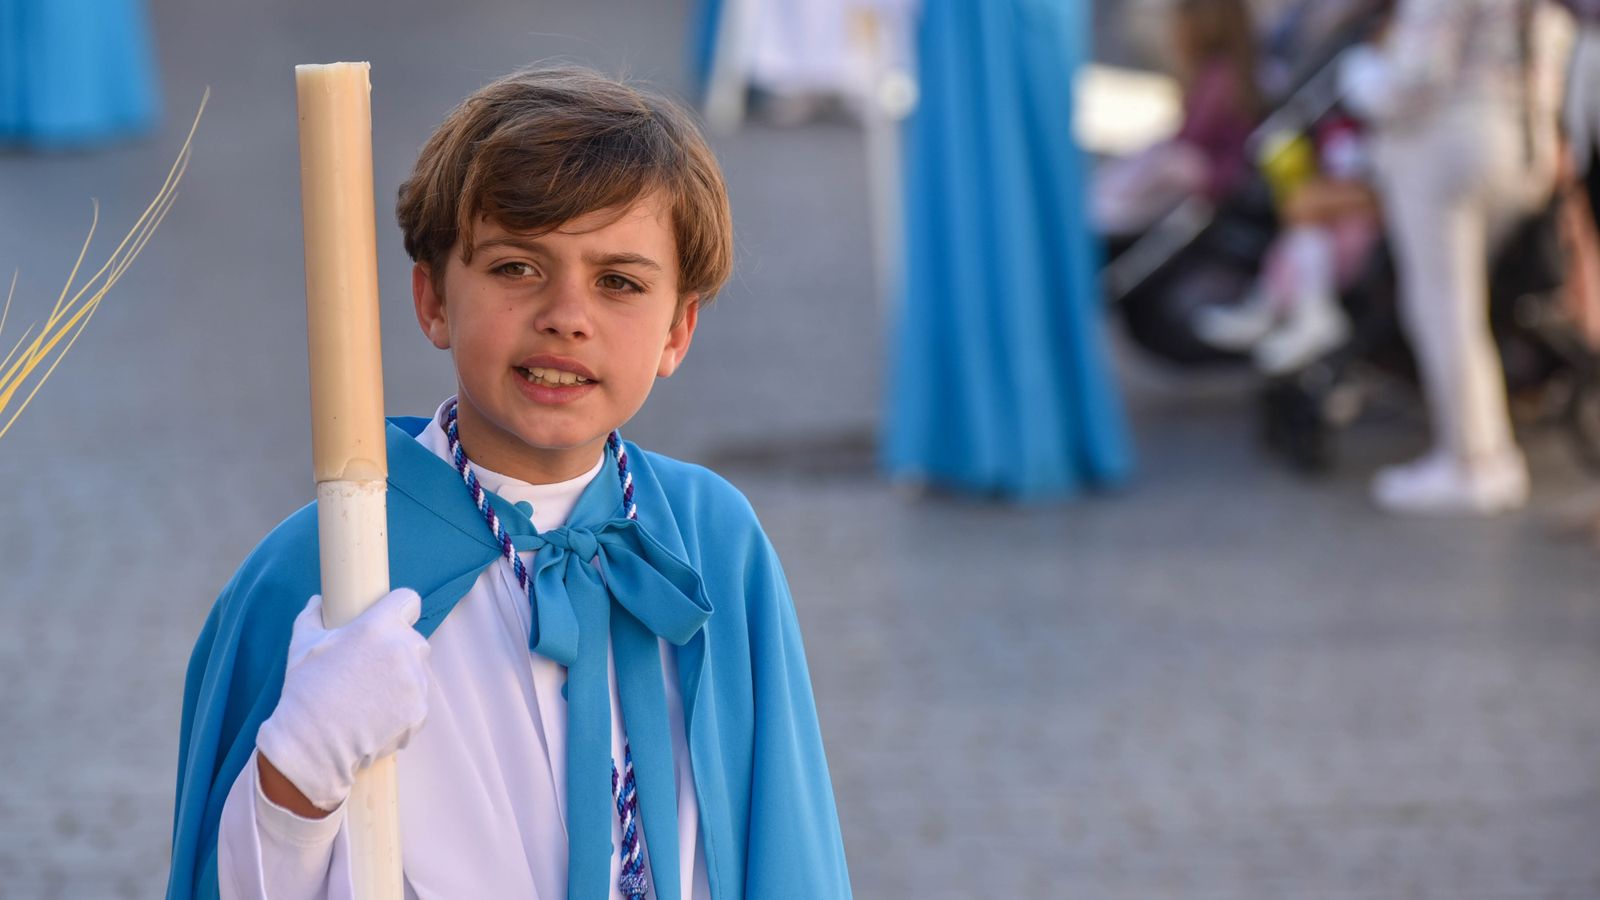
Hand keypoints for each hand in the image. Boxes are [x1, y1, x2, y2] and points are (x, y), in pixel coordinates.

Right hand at [256, 589, 430, 811]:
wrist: (311, 745)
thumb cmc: (305, 690)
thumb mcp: (302, 645)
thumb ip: (313, 616)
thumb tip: (317, 601)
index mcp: (379, 626)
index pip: (408, 601)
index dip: (399, 609)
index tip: (390, 621)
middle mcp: (404, 649)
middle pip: (413, 640)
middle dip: (397, 650)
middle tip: (370, 670)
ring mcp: (416, 682)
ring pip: (417, 673)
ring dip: (401, 681)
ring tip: (369, 699)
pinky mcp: (420, 711)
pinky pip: (417, 702)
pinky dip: (403, 710)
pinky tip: (377, 718)